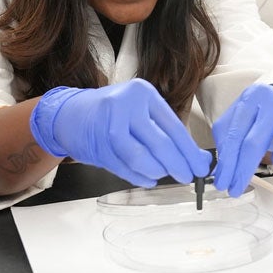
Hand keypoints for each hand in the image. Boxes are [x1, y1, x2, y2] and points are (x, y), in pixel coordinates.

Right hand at [30, 78, 211, 187]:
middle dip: (178, 165)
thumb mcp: (140, 110)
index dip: (190, 151)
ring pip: (141, 157)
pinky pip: (125, 168)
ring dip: (157, 171)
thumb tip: (198, 158)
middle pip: (160, 143)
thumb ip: (166, 131)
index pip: (174, 127)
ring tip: (164, 174)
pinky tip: (149, 179)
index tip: (202, 166)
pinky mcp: (98, 145)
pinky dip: (140, 177)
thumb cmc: (113, 113)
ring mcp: (109, 125)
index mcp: (143, 93)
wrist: (70, 114)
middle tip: (188, 176)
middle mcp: (126, 105)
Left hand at [212, 83, 272, 196]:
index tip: (222, 182)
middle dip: (243, 170)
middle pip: (256, 140)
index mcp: (251, 99)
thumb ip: (225, 139)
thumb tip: (220, 168)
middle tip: (236, 188)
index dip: (227, 163)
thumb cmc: (257, 113)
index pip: (234, 135)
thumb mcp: (235, 118)